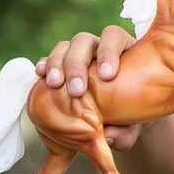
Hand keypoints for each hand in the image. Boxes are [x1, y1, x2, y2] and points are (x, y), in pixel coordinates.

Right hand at [35, 25, 140, 148]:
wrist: (118, 118)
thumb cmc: (131, 116)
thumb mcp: (134, 125)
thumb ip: (126, 132)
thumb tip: (108, 137)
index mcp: (124, 52)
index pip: (115, 37)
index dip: (110, 52)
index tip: (107, 76)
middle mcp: (99, 48)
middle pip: (84, 41)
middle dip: (77, 64)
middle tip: (77, 90)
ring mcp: (78, 56)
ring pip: (64, 47)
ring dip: (57, 64)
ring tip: (54, 85)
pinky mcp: (60, 68)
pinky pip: (48, 60)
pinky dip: (44, 66)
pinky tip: (40, 76)